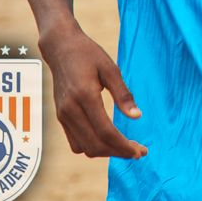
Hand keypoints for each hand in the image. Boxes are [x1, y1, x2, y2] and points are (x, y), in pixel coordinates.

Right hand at [39, 20, 146, 158]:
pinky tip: (109, 140)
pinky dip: (93, 146)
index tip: (141, 151)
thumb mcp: (110, 69)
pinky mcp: (61, 117)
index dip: (124, 146)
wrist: (60, 47)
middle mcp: (70, 110)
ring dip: (106, 152)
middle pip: (95, 145)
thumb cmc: (89, 54)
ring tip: (126, 147)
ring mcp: (63, 116)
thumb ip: (123, 94)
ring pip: (84, 148)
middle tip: (138, 152)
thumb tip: (137, 117)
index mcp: (85, 97)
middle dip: (118, 152)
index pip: (106, 132)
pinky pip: (75, 142)